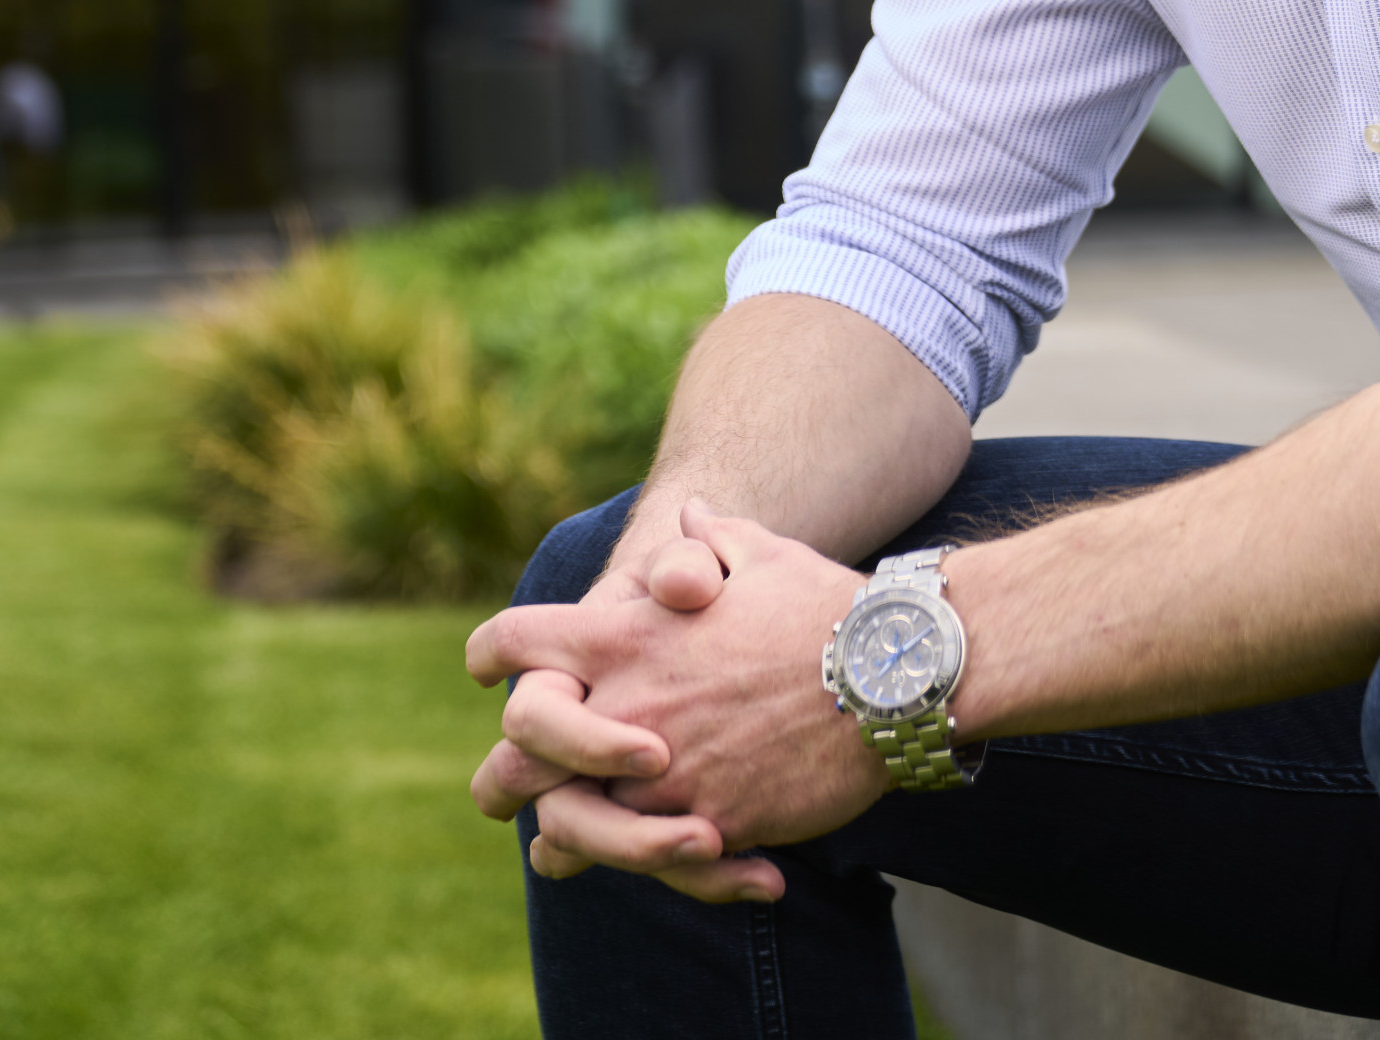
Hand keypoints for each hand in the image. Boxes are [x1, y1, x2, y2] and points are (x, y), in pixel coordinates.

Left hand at [467, 501, 889, 904]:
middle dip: (504, 778)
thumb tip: (689, 514)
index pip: (512, 644)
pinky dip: (654, 866)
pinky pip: (655, 862)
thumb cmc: (827, 607)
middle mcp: (626, 707)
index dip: (488, 656)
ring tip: (562, 850)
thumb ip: (709, 543)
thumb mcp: (763, 554)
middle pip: (516, 758)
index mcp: (625, 635)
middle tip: (504, 790)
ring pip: (573, 826)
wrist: (894, 674)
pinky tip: (663, 863)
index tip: (485, 671)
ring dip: (567, 838)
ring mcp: (664, 773)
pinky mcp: (710, 823)